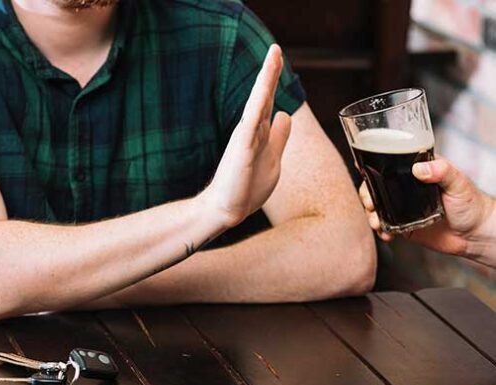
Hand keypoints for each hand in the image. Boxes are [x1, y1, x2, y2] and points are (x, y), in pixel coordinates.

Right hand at [202, 44, 291, 227]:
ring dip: (266, 80)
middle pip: (263, 96)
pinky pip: (251, 123)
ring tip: (274, 56)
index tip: (278, 58)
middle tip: (276, 48)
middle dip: (270, 72)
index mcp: (258, 132)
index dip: (274, 81)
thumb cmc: (247, 186)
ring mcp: (245, 138)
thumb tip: (285, 114)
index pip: (269, 101)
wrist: (228, 209)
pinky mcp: (242, 150)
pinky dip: (258, 105)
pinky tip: (265, 89)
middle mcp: (251, 130)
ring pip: (258, 103)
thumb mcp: (272, 158)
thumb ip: (278, 136)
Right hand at [359, 158, 494, 257]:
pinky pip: (386, 226)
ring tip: (376, 222)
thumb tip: (420, 168)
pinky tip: (386, 234)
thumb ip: (442, 171)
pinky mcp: (404, 225)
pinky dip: (381, 230)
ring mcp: (404, 207)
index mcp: (418, 172)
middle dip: (367, 196)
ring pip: (378, 207)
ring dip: (371, 214)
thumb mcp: (458, 183)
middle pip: (378, 188)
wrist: (476, 235)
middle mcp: (407, 189)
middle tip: (370, 204)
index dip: (374, 171)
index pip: (390, 166)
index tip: (366, 177)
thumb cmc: (472, 204)